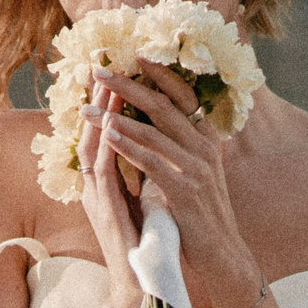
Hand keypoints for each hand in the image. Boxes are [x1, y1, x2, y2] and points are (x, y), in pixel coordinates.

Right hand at [75, 79, 145, 307]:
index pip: (103, 136)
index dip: (108, 106)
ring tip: (106, 85)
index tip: (118, 77)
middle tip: (104, 67)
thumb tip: (154, 154)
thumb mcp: (145, 203)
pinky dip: (106, 146)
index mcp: (106, 185)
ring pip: (93, 146)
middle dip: (99, 100)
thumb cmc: (146, 247)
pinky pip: (102, 171)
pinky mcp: (105, 211)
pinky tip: (111, 125)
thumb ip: (142, 178)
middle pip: (93, 134)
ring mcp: (97, 199)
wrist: (142, 286)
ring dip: (99, 115)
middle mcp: (97, 188)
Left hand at [85, 62, 261, 307]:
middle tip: (99, 70)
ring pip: (154, 130)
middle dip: (128, 85)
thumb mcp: (193, 172)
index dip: (159, 74)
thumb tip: (148, 120)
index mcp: (207, 139)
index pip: (183, 96)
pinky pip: (152, 162)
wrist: (220, 253)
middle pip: (163, 105)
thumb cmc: (199, 213)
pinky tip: (106, 135)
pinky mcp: (186, 190)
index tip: (132, 54)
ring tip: (87, 106)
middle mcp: (205, 147)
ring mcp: (198, 168)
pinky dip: (128, 146)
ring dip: (116, 115)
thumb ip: (176, 146)